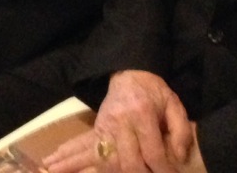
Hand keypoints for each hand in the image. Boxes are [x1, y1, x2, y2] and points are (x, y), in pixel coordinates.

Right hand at [44, 72, 197, 172]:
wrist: (131, 73)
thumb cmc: (154, 92)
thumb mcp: (174, 105)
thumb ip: (181, 131)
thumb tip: (178, 158)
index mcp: (143, 113)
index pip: (153, 152)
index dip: (163, 169)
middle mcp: (122, 121)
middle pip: (128, 160)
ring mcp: (106, 124)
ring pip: (103, 157)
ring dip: (90, 169)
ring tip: (58, 172)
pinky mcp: (97, 127)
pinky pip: (85, 146)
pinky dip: (73, 156)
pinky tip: (55, 163)